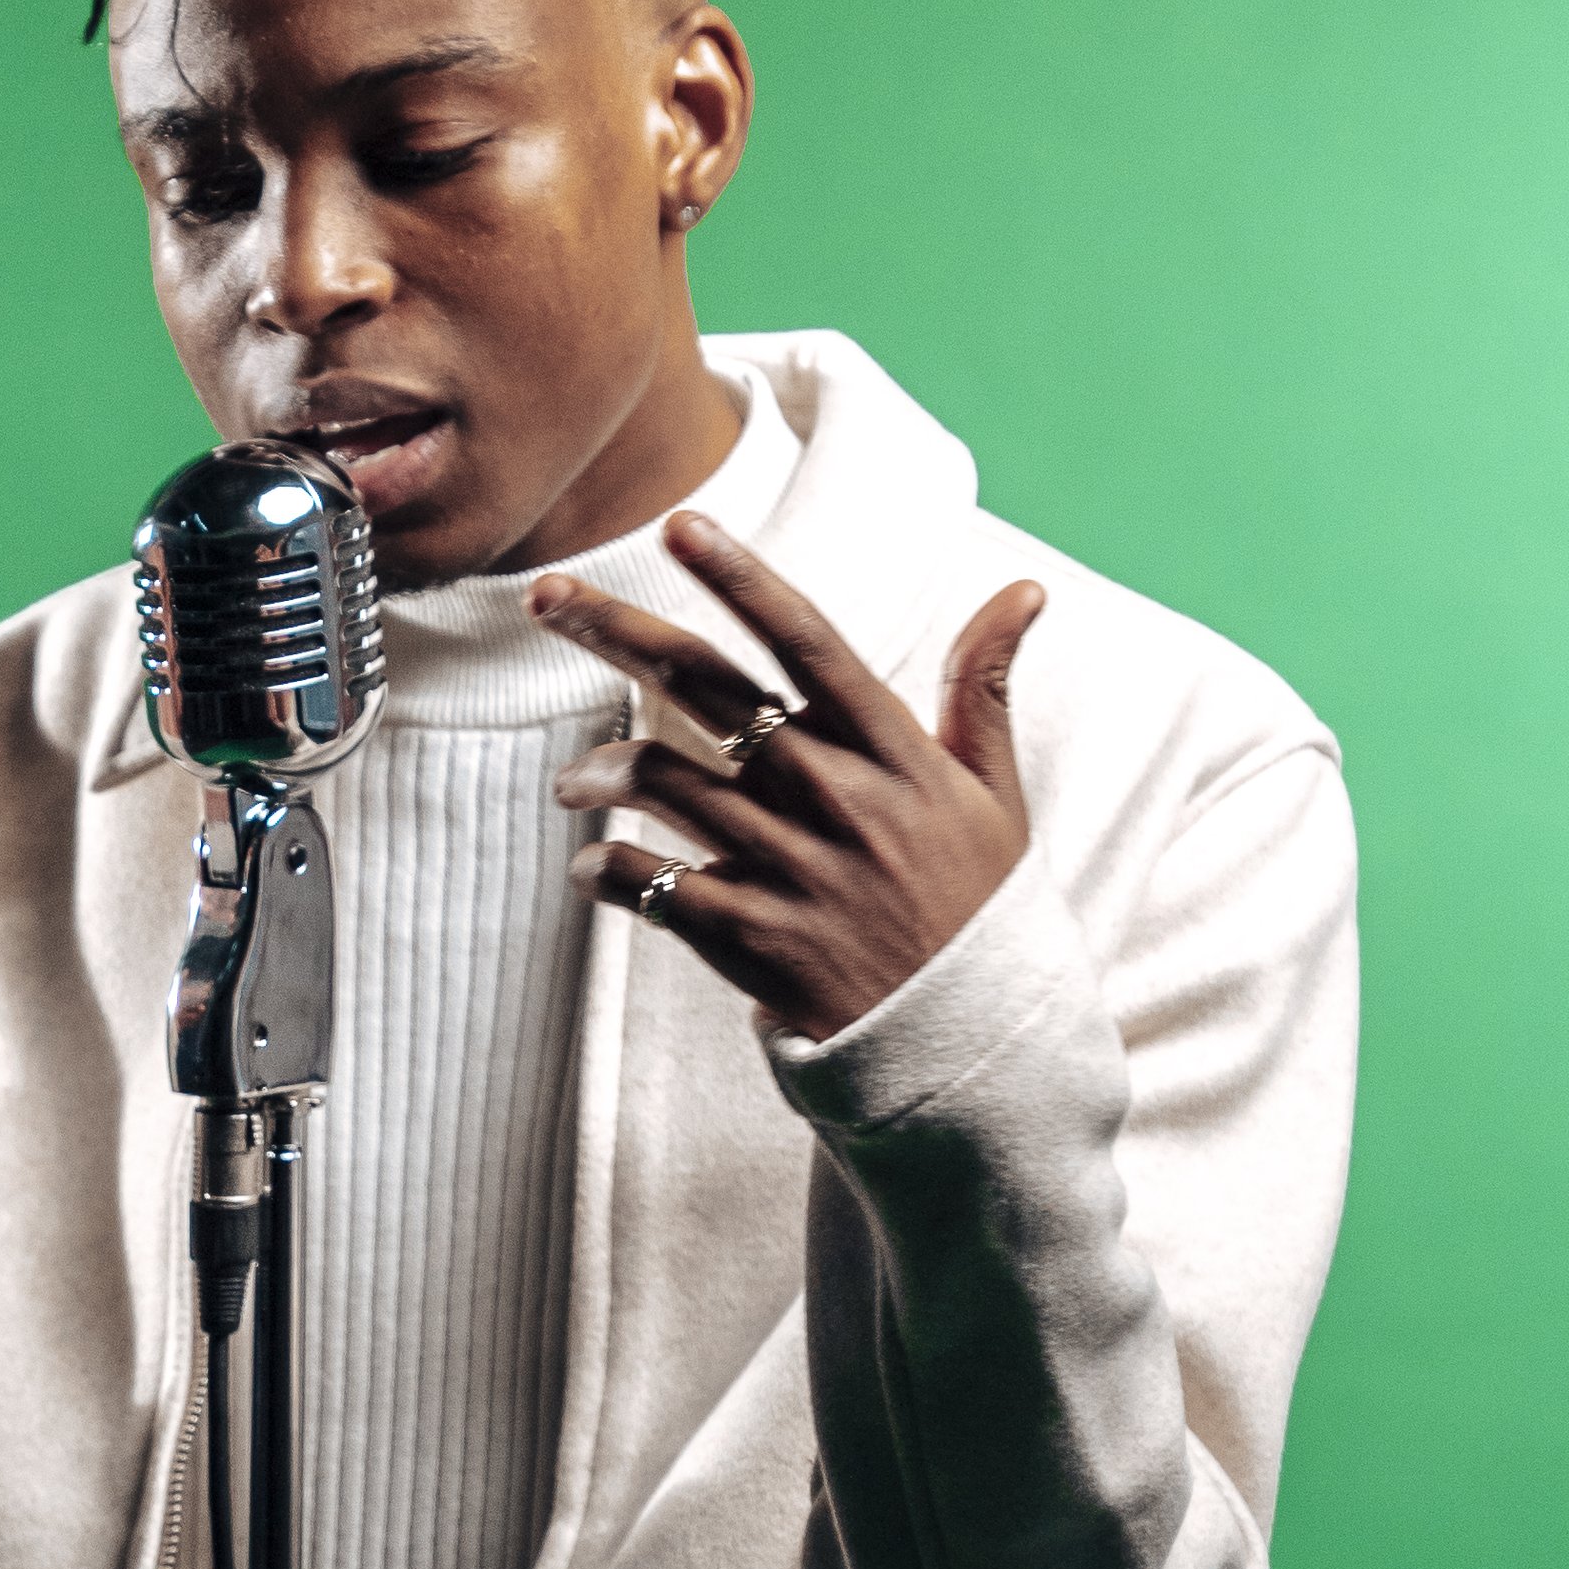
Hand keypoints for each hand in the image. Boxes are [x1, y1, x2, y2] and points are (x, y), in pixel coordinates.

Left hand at [532, 513, 1043, 1045]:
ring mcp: (791, 869)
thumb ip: (985, 687)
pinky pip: (651, 886)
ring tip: (573, 782)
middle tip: (545, 596)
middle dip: (617, 630)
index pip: (807, 640)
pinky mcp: (752, 939)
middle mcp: (836, 798)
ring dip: (597, 770)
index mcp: (893, 752)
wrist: (971, 1044)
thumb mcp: (994, 794)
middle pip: (709, 690)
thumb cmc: (976, 909)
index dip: (741, 577)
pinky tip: (591, 865)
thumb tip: (1022, 590)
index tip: (681, 524)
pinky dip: (605, 870)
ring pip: (664, 783)